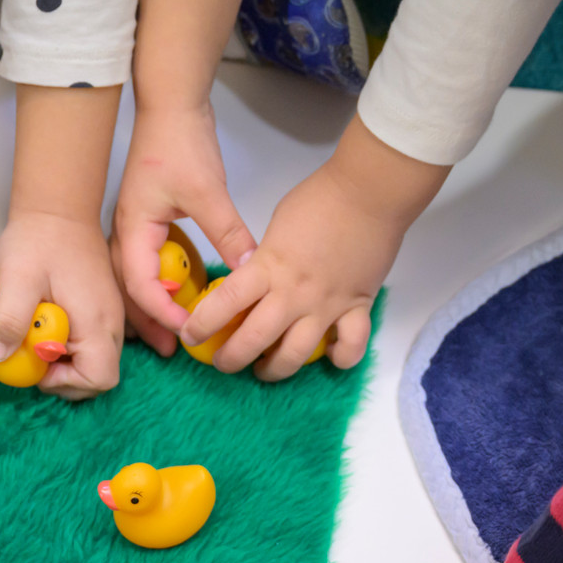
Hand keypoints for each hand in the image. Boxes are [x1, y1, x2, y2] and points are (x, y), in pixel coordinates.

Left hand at [0, 210, 121, 398]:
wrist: (56, 207)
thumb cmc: (40, 239)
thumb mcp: (17, 279)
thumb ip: (8, 321)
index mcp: (97, 322)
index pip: (99, 379)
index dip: (66, 382)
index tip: (36, 362)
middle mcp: (110, 322)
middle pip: (98, 375)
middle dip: (63, 376)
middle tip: (30, 353)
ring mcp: (107, 315)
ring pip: (92, 359)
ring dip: (62, 360)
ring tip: (33, 337)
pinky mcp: (98, 307)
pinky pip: (87, 340)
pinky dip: (65, 343)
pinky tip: (42, 323)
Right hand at [110, 101, 256, 357]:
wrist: (171, 104)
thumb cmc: (178, 142)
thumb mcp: (207, 191)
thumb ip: (228, 232)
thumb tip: (251, 270)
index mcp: (132, 228)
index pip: (139, 283)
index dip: (162, 310)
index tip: (189, 327)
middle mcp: (126, 232)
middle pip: (128, 289)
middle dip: (148, 321)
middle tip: (172, 349)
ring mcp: (135, 227)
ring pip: (136, 278)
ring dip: (153, 306)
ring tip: (175, 333)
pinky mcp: (149, 221)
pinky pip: (150, 263)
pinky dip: (163, 283)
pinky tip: (184, 295)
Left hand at [178, 116, 444, 379]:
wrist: (370, 192)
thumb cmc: (320, 198)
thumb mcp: (277, 226)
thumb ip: (265, 258)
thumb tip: (258, 276)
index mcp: (269, 267)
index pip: (225, 303)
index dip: (202, 325)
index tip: (191, 336)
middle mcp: (293, 294)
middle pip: (254, 341)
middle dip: (231, 359)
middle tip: (224, 361)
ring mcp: (327, 305)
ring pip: (295, 355)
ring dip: (275, 370)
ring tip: (265, 369)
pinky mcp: (357, 308)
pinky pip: (350, 348)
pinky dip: (340, 358)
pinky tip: (329, 354)